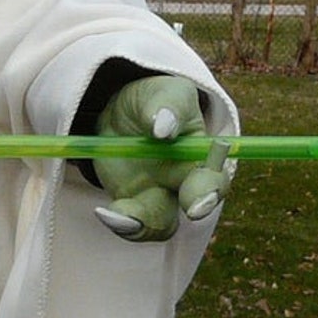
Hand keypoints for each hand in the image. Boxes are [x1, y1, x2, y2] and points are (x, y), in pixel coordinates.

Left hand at [93, 75, 233, 241]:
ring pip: (159, 224)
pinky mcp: (130, 200)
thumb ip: (168, 106)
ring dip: (139, 224)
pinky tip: (102, 211)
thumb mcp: (165, 93)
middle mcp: (184, 181)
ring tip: (112, 213)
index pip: (215, 181)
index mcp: (201, 156)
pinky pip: (129, 223)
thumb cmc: (155, 100)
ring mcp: (156, 193)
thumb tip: (164, 127)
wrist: (123, 110)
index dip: (210, 194)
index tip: (195, 205)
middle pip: (193, 210)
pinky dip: (118, 222)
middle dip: (177, 217)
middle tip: (161, 211)